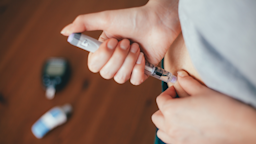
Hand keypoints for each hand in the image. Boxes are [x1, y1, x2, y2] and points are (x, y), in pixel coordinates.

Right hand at [61, 0, 180, 84]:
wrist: (158, 21)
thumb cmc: (133, 18)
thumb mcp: (106, 18)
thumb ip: (83, 24)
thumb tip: (64, 32)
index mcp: (104, 50)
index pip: (93, 65)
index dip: (103, 56)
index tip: (113, 41)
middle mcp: (114, 60)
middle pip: (106, 74)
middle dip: (119, 57)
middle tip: (128, 42)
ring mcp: (128, 67)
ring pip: (120, 78)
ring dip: (129, 61)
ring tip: (137, 46)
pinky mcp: (142, 72)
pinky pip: (135, 81)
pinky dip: (139, 69)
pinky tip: (143, 57)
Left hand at [152, 71, 255, 143]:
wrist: (240, 128)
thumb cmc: (222, 109)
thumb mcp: (203, 91)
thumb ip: (187, 83)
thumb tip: (180, 76)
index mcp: (172, 111)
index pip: (161, 100)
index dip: (168, 92)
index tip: (176, 89)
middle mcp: (171, 128)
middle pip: (157, 116)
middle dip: (164, 108)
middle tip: (176, 102)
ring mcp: (178, 140)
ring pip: (161, 131)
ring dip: (166, 122)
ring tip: (178, 116)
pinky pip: (171, 141)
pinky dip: (173, 134)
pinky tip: (185, 128)